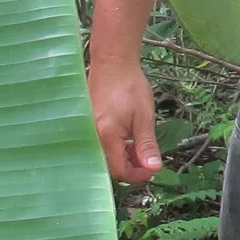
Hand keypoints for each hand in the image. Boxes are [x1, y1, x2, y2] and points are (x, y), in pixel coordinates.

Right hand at [88, 54, 161, 182]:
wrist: (113, 64)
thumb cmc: (129, 86)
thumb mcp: (145, 117)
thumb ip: (147, 145)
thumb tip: (154, 169)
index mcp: (106, 135)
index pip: (119, 171)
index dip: (137, 175)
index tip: (152, 168)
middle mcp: (91, 136)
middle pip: (109, 168)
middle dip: (130, 167)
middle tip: (146, 157)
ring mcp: (86, 132)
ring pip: (103, 158)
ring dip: (122, 158)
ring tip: (137, 145)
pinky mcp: (85, 127)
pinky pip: (98, 147)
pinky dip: (113, 148)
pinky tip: (125, 139)